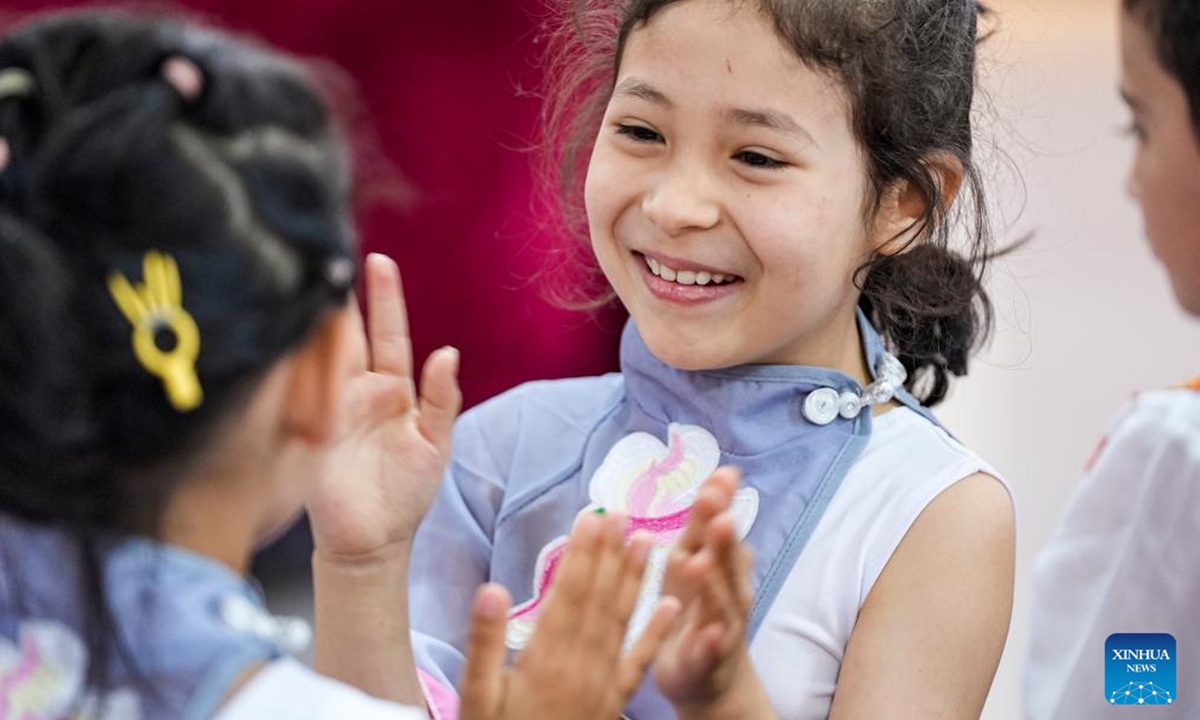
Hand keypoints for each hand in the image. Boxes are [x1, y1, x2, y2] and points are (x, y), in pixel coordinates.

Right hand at [306, 253, 461, 564]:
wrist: (371, 542)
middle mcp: (358, 391)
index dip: (385, 300)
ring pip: (322, 356)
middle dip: (341, 298)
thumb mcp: (435, 445)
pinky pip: (304, 392)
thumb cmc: (405, 493)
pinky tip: (294, 339)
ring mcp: (329, 408)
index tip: (379, 262)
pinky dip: (300, 366)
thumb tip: (448, 353)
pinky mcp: (308, 430)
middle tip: (333, 258)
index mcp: (392, 390)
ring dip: (318, 324)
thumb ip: (443, 400)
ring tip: (315, 288)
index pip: (388, 335)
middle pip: (349, 335)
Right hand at [460, 513, 681, 719]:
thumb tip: (491, 589)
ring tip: (651, 540)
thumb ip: (485, 644)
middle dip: (610, 554)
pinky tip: (674, 606)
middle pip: (599, 600)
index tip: (592, 517)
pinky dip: (657, 633)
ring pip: (622, 623)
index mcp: (546, 661)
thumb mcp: (477, 700)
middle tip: (622, 512)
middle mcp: (582, 667)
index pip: (569, 595)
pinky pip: (639, 664)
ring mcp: (602, 686)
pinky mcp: (614, 703)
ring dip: (636, 580)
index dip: (582, 554)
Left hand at [654, 469, 769, 718]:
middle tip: (720, 514)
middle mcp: (728, 592)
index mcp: (716, 564)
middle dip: (724, 540)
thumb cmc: (697, 608)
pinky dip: (712, 643)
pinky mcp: (708, 661)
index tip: (724, 474)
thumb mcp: (695, 560)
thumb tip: (722, 474)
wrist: (707, 676)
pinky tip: (711, 634)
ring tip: (703, 564)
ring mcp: (722, 628)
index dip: (722, 504)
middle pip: (727, 563)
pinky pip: (711, 652)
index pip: (720, 528)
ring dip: (714, 586)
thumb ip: (704, 524)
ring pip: (721, 605)